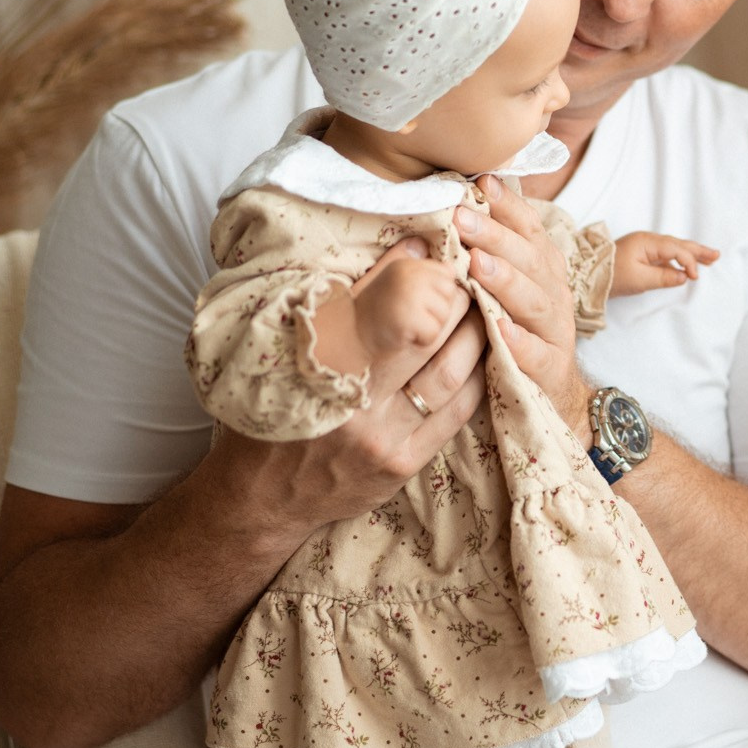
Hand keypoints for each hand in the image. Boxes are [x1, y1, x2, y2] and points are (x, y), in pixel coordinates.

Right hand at [211, 238, 485, 545]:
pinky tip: (484, 356)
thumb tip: (404, 251)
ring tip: (483, 309)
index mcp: (315, 363)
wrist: (263, 497)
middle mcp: (349, 400)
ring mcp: (380, 436)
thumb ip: (343, 304)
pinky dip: (475, 379)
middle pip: (420, 336)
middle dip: (452, 300)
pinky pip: (454, 414)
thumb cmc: (274, 413)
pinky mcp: (402, 463)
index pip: (373, 306)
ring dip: (472, 336)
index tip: (432, 254)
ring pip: (446, 374)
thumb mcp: (289, 354)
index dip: (411, 277)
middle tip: (468, 275)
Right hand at [351, 246, 465, 358]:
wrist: (345, 334)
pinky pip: (433, 333)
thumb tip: (440, 256)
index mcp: (408, 263)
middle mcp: (409, 274)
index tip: (414, 300)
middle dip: (437, 309)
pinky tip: (403, 335)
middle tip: (409, 314)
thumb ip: (414, 265)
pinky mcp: (407, 319)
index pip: (447, 273)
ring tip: (404, 324)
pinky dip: (422, 340)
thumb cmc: (372, 310)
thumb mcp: (391, 279)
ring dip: (429, 326)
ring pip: (445, 315)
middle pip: (450, 294)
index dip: (437, 292)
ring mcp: (409, 295)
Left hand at [455, 176, 588, 429]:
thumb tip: (454, 203)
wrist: (551, 391)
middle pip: (529, 259)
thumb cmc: (516, 328)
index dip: (508, 205)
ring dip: (507, 280)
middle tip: (461, 217)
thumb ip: (490, 251)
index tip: (482, 182)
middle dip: (496, 236)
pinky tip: (500, 328)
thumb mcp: (506, 286)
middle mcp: (553, 293)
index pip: (530, 228)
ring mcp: (554, 331)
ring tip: (477, 264)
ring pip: (535, 302)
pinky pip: (536, 354)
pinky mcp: (550, 368)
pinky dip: (520, 341)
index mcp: (542, 268)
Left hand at [612, 231, 720, 295]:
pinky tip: (687, 268)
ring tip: (709, 258)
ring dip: (691, 254)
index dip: (689, 262)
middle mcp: (648, 240)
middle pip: (678, 244)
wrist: (588, 276)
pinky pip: (666, 255)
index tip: (695, 277)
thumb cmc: (612, 276)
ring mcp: (645, 247)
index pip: (676, 249)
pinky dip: (679, 260)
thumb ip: (664, 277)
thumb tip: (684, 276)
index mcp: (647, 242)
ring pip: (674, 248)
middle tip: (716, 255)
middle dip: (698, 251)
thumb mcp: (640, 280)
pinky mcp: (642, 255)